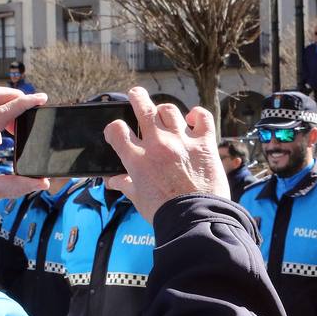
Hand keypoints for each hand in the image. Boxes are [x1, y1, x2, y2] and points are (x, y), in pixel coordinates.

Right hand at [105, 86, 227, 220]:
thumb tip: (113, 181)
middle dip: (136, 97)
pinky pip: (202, 117)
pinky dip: (197, 114)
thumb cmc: (165, 213)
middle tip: (135, 95)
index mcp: (137, 160)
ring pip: (169, 109)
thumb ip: (125, 185)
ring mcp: (181, 141)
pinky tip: (192, 118)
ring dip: (164, 109)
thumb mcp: (138, 199)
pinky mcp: (204, 144)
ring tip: (163, 112)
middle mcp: (157, 145)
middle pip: (142, 107)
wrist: (195, 220)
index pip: (117, 130)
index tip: (117, 130)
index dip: (114, 127)